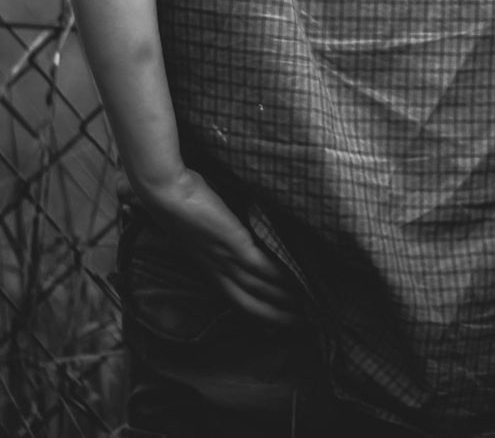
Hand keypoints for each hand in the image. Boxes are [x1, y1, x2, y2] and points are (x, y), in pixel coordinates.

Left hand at [141, 169, 299, 324]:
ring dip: (285, 300)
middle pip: (249, 303)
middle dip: (276, 317)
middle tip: (303, 324)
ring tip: (310, 305)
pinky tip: (300, 281)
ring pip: (258, 289)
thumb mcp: (200, 224)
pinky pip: (262, 268)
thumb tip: (240, 229)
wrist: (165, 192)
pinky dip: (282, 277)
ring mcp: (224, 259)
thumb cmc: (179, 201)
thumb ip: (219, 231)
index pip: (235, 298)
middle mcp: (216, 269)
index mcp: (207, 266)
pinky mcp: (233, 245)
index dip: (257, 312)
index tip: (278, 321)